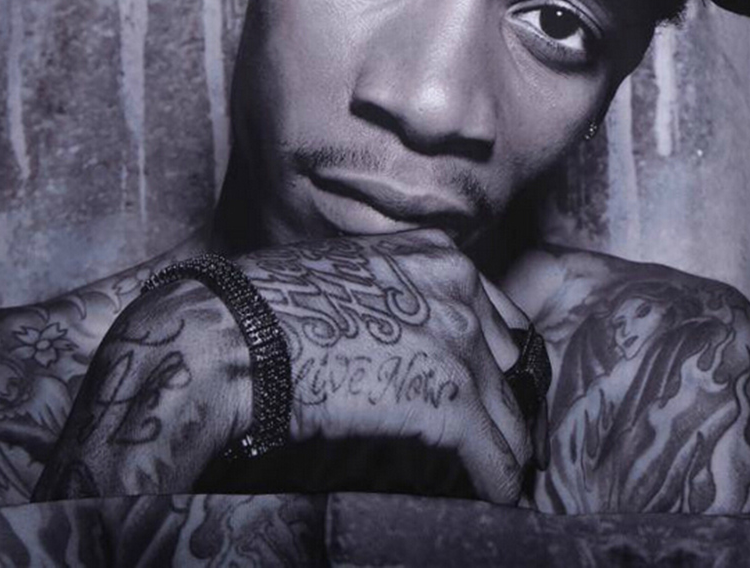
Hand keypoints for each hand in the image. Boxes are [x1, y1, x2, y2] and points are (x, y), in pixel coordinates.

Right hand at [237, 230, 534, 502]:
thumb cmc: (274, 301)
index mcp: (437, 253)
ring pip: (509, 413)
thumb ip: (396, 289)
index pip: (494, 313)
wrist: (240, 333)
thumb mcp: (353, 269)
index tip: (488, 385)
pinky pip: (498, 457)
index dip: (490, 356)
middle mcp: (460, 287)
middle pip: (509, 360)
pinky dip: (499, 482)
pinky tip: (493, 495)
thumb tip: (406, 331)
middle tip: (493, 431)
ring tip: (495, 471)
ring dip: (503, 446)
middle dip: (501, 398)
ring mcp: (460, 342)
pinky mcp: (451, 400)